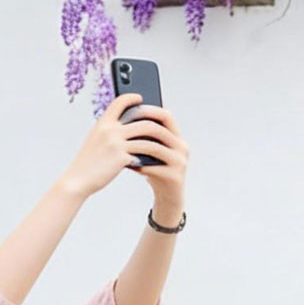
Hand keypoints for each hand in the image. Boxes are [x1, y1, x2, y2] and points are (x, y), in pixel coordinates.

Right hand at [58, 93, 182, 199]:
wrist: (77, 180)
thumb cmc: (87, 162)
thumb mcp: (95, 140)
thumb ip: (110, 131)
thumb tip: (129, 126)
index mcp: (102, 123)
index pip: (119, 102)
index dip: (131, 97)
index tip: (140, 98)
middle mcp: (109, 129)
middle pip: (142, 119)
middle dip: (156, 122)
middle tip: (164, 125)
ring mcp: (116, 143)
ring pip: (146, 135)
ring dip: (157, 140)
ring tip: (164, 143)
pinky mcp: (122, 158)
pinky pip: (143, 153)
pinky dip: (151, 155)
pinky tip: (156, 158)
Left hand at [126, 100, 188, 216]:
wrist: (168, 196)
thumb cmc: (156, 170)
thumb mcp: (152, 152)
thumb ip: (145, 138)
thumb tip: (122, 120)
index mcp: (177, 138)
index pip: (166, 116)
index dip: (149, 110)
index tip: (131, 108)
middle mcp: (182, 148)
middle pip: (161, 130)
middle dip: (140, 127)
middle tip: (121, 126)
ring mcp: (180, 162)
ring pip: (156, 149)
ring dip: (137, 147)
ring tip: (121, 145)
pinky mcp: (175, 177)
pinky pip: (154, 168)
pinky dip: (139, 165)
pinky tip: (126, 164)